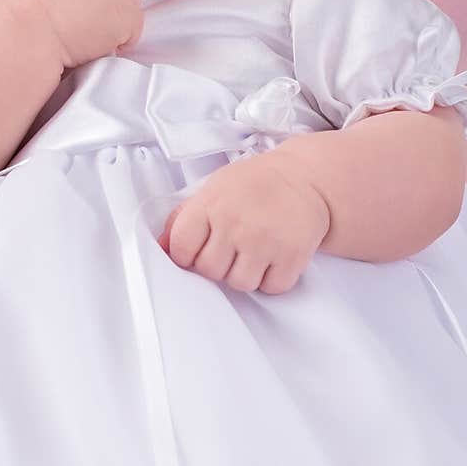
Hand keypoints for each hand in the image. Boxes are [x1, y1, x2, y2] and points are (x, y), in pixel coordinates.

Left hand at [157, 148, 330, 293]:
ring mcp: (265, 241)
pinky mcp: (292, 255)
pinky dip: (272, 279)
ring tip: (255, 251)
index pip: (181, 248)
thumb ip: (184, 217)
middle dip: (218, 264)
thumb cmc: (254, 185)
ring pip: (240, 284)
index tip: (199, 249)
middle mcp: (235, 223)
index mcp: (211, 204)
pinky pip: (271, 287)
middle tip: (233, 247)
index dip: (187, 254)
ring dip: (245, 274)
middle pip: (209, 271)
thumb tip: (161, 246)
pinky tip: (274, 256)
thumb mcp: (214, 189)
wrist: (305, 178)